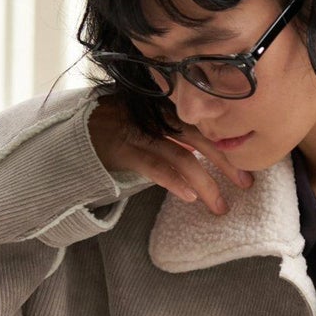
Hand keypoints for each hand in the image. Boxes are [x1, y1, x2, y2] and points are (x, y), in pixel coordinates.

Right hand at [86, 90, 253, 215]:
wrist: (69, 134)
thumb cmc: (110, 133)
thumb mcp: (145, 127)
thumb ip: (172, 135)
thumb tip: (202, 151)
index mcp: (163, 109)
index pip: (202, 124)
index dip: (226, 145)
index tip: (246, 166)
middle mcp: (153, 116)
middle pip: (198, 137)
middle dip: (224, 162)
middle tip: (246, 185)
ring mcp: (137, 131)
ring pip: (179, 156)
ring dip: (204, 183)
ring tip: (219, 206)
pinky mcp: (120, 149)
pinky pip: (152, 165)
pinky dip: (172, 181)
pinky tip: (189, 196)